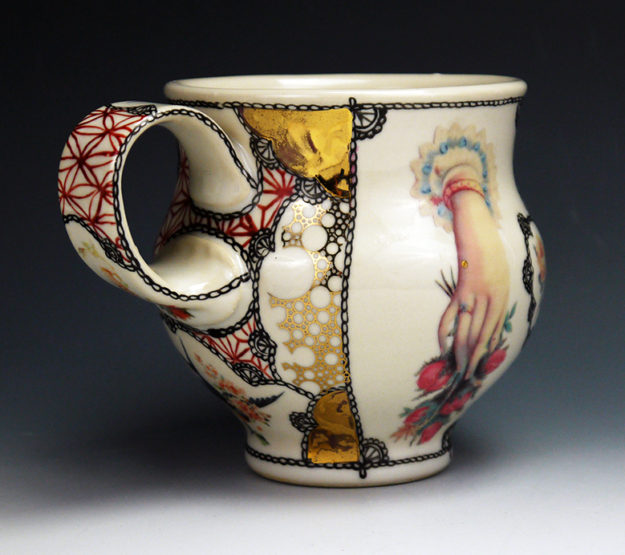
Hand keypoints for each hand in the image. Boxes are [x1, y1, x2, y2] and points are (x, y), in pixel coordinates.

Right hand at [437, 188, 509, 378]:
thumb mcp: (491, 268)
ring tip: (457, 371)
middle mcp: (492, 298)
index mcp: (500, 296)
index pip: (491, 335)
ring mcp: (478, 292)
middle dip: (474, 361)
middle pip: (482, 337)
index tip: (477, 372)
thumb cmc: (484, 242)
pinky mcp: (465, 284)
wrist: (477, 217)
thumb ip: (482, 289)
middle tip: (467, 380)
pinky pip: (454, 312)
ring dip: (463, 353)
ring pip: (470, 330)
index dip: (483, 356)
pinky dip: (447, 330)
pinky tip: (444, 345)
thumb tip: (469, 308)